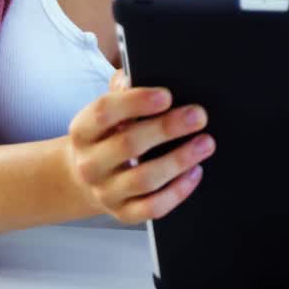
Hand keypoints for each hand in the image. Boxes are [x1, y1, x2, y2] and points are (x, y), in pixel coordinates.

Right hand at [65, 70, 214, 224]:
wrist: (85, 177)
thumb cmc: (107, 135)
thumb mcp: (108, 111)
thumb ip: (122, 90)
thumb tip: (134, 74)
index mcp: (83, 131)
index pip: (103, 112)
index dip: (135, 102)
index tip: (167, 95)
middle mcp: (90, 164)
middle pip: (128, 144)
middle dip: (166, 128)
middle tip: (198, 116)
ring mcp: (106, 192)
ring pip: (144, 179)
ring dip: (178, 160)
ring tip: (205, 143)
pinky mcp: (123, 213)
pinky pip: (153, 208)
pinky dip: (177, 191)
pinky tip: (195, 172)